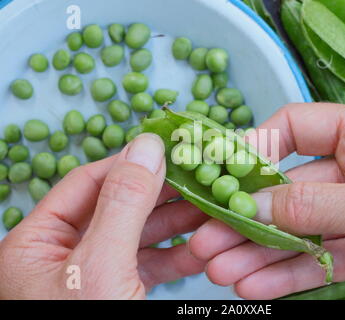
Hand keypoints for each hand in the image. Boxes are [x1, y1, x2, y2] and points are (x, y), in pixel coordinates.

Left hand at [0, 133, 206, 298]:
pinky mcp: (116, 294)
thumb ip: (123, 204)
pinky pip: (147, 265)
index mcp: (36, 242)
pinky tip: (202, 249)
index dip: (130, 162)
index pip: (87, 182)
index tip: (170, 149)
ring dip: (177, 225)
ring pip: (138, 235)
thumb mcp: (100, 268)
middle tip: (200, 178)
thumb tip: (147, 145)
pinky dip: (176, 257)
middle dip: (162, 195)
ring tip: (211, 211)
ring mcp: (91, 275)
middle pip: (118, 206)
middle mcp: (61, 255)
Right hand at [189, 103, 344, 299]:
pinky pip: (317, 259)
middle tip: (208, 236)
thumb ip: (317, 204)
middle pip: (288, 188)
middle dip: (246, 215)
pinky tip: (252, 285)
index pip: (298, 127)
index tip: (221, 176)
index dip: (258, 148)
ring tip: (219, 268)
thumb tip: (254, 207)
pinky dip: (285, 274)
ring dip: (257, 251)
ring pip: (297, 229)